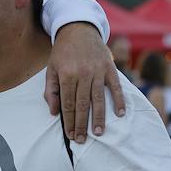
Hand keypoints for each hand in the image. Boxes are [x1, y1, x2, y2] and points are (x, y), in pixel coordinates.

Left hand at [46, 22, 124, 142]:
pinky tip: (120, 114)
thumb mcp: (51, 69)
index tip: (70, 135)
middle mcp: (83, 74)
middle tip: (81, 140)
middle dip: (82, 124)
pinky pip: (115, 86)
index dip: (69, 120)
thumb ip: (50, 90)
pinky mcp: (110, 68)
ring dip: (99, 117)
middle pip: (83, 104)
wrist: (79, 30)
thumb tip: (54, 112)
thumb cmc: (62, 53)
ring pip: (99, 98)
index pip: (68, 103)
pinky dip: (119, 100)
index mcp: (66, 75)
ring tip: (99, 133)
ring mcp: (98, 71)